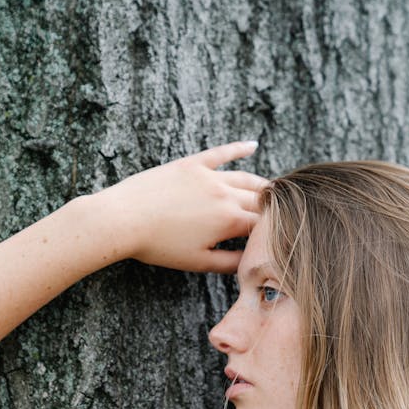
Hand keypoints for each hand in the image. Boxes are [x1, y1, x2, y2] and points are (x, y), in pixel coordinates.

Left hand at [88, 141, 269, 272]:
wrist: (122, 220)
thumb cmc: (158, 246)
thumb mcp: (197, 262)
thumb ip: (229, 263)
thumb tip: (251, 263)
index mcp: (229, 221)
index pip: (264, 226)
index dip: (275, 232)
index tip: (283, 237)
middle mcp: (225, 194)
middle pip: (260, 200)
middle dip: (274, 209)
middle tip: (286, 214)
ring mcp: (208, 175)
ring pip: (245, 177)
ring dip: (263, 184)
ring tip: (274, 190)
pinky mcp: (191, 164)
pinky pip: (220, 153)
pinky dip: (238, 148)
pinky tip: (252, 145)